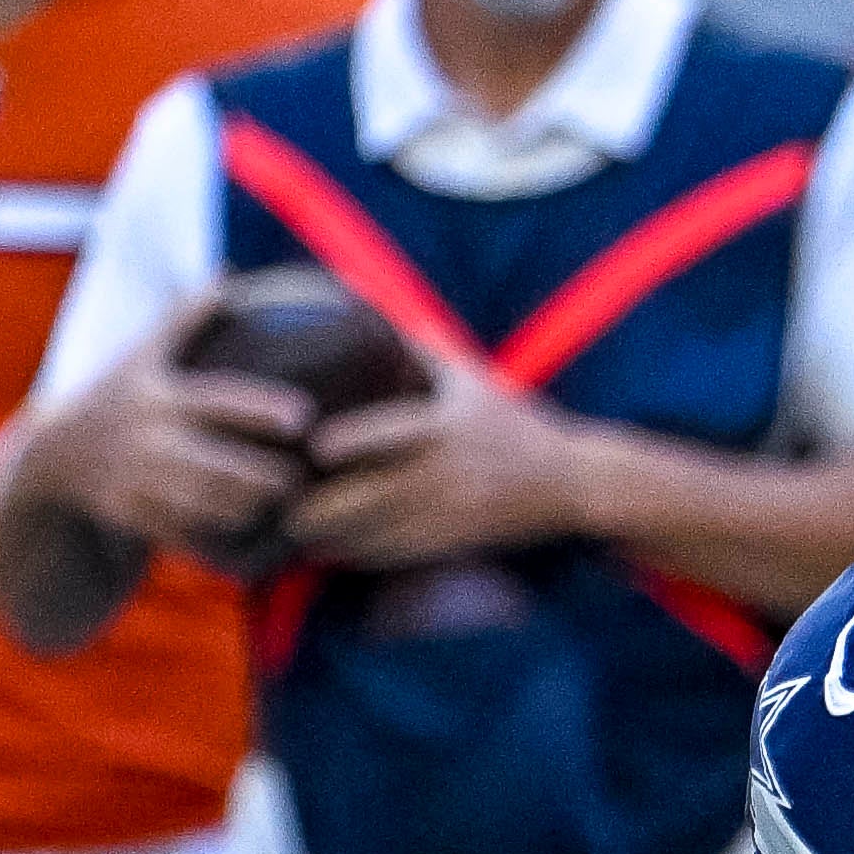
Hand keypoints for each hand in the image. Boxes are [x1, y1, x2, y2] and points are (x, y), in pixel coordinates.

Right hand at [22, 296, 313, 561]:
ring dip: (246, 507)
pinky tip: (244, 533)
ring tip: (279, 503)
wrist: (53, 457)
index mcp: (159, 396)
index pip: (218, 402)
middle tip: (301, 478)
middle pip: (218, 463)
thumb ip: (186, 320)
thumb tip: (226, 275)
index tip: (303, 416)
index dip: (261, 410)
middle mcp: (147, 439)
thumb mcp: (143, 356)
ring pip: (205, 504)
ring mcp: (135, 479)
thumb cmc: (116, 398)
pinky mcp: (128, 514)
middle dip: (264, 476)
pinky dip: (214, 534)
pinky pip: (182, 532)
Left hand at [287, 371, 592, 571]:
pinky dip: (362, 555)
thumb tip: (356, 298)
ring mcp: (452, 513)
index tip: (313, 446)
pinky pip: (400, 554)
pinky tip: (334, 551)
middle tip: (281, 504)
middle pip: (374, 496)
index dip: (348, 443)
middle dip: (324, 506)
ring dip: (335, 537)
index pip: (389, 435)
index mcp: (447, 428)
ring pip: (380, 533)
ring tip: (295, 532)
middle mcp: (448, 474)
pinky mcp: (457, 542)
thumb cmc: (514, 421)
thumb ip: (414, 346)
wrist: (573, 481)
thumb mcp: (469, 377)